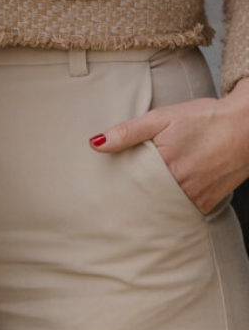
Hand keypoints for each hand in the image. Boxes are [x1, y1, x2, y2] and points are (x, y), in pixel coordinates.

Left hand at [91, 79, 248, 214]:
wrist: (246, 127)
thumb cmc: (203, 119)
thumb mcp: (162, 118)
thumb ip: (128, 132)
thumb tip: (95, 143)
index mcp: (167, 168)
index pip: (131, 188)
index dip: (116, 190)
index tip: (102, 194)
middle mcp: (184, 188)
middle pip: (147, 201)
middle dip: (130, 201)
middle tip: (112, 202)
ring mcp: (199, 198)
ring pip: (166, 208)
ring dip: (151, 205)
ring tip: (133, 202)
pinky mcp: (210, 202)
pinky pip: (185, 210)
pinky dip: (172, 207)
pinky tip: (161, 200)